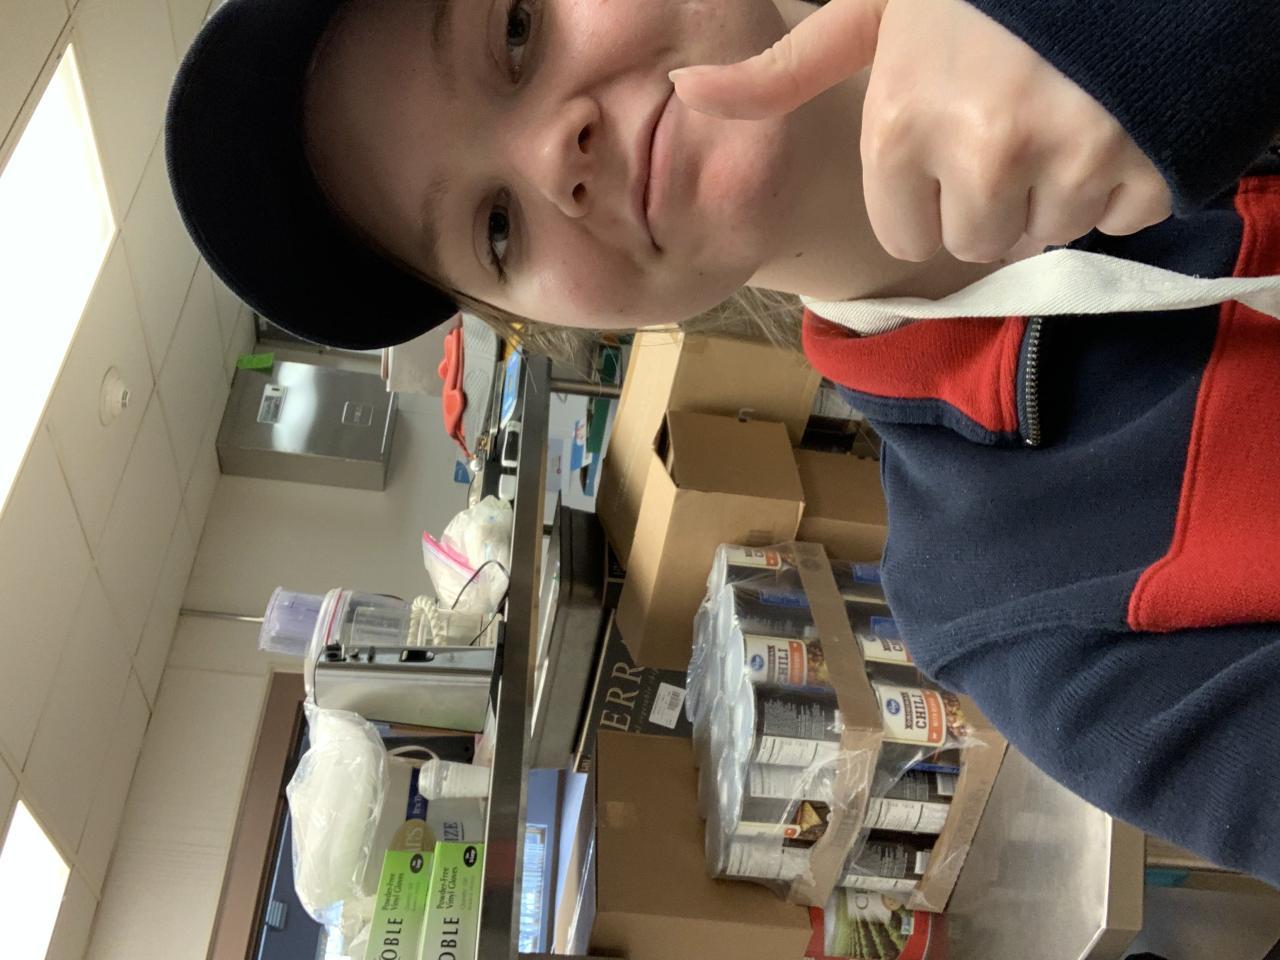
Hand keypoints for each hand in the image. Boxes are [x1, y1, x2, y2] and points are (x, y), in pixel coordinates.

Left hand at [670, 0, 1172, 263]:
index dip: (926, 193)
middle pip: (976, 239)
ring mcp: (1070, 163)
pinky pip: (1122, 217)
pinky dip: (1124, 180)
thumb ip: (785, 69)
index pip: (904, 233)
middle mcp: (981, 158)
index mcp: (904, 127)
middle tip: (1012, 121)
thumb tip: (685, 89)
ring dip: (1054, 189)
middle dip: (988, 198)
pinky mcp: (1146, 167)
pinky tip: (1116, 116)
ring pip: (1048, 230)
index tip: (951, 141)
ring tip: (1063, 109)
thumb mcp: (872, 10)